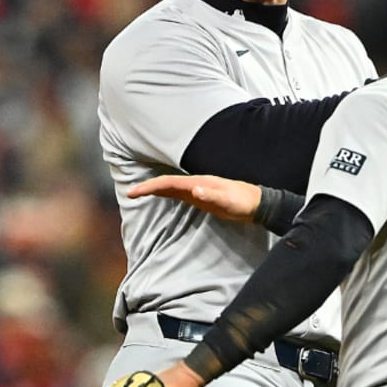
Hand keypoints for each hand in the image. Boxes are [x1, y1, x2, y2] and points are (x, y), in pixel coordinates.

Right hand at [126, 174, 262, 222]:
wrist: (256, 203)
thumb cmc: (243, 202)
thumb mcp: (229, 201)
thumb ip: (212, 196)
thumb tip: (194, 191)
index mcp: (199, 183)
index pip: (170, 183)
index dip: (151, 186)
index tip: (135, 192)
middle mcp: (195, 183)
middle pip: (166, 183)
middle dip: (147, 187)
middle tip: (130, 193)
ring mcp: (197, 189)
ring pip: (170, 187)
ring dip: (154, 189)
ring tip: (137, 193)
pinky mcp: (200, 197)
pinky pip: (178, 193)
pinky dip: (165, 193)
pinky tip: (160, 195)